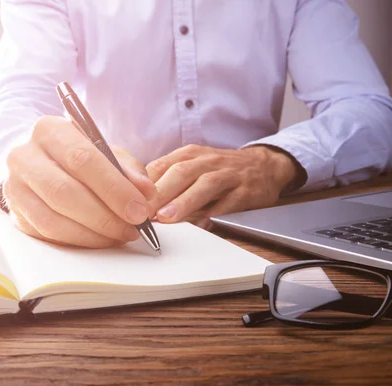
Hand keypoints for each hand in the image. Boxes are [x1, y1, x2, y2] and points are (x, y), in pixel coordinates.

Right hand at [2, 116, 156, 247]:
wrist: (39, 162)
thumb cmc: (78, 156)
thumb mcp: (106, 152)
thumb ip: (128, 170)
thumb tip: (146, 193)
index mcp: (49, 130)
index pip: (83, 160)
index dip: (114, 189)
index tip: (139, 210)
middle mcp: (24, 156)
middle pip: (65, 192)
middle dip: (105, 216)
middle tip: (133, 228)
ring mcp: (14, 187)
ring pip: (53, 219)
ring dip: (93, 234)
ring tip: (120, 235)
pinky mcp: (15, 214)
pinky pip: (47, 235)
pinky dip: (79, 241)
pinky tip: (100, 239)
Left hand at [146, 144, 301, 228]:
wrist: (263, 166)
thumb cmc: (220, 170)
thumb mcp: (192, 167)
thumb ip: (166, 182)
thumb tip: (136, 202)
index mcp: (189, 155)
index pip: (161, 166)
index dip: (143, 184)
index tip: (128, 201)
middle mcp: (207, 161)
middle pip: (180, 172)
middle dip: (159, 193)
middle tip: (142, 212)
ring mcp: (228, 174)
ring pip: (204, 184)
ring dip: (184, 201)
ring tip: (167, 217)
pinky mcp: (246, 190)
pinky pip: (230, 201)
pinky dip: (215, 212)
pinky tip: (202, 223)